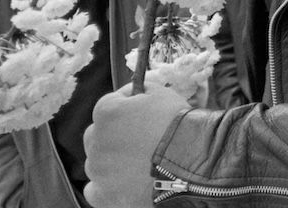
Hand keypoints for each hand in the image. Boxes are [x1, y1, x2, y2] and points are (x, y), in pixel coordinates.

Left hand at [83, 84, 188, 207]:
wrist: (191, 162)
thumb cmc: (177, 126)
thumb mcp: (161, 94)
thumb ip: (140, 90)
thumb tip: (132, 93)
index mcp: (106, 112)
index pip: (110, 103)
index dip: (127, 107)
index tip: (142, 112)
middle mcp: (95, 140)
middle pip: (99, 134)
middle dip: (115, 134)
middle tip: (140, 140)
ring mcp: (98, 170)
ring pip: (98, 162)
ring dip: (112, 160)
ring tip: (138, 164)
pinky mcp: (104, 196)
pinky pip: (95, 189)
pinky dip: (107, 186)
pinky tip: (125, 182)